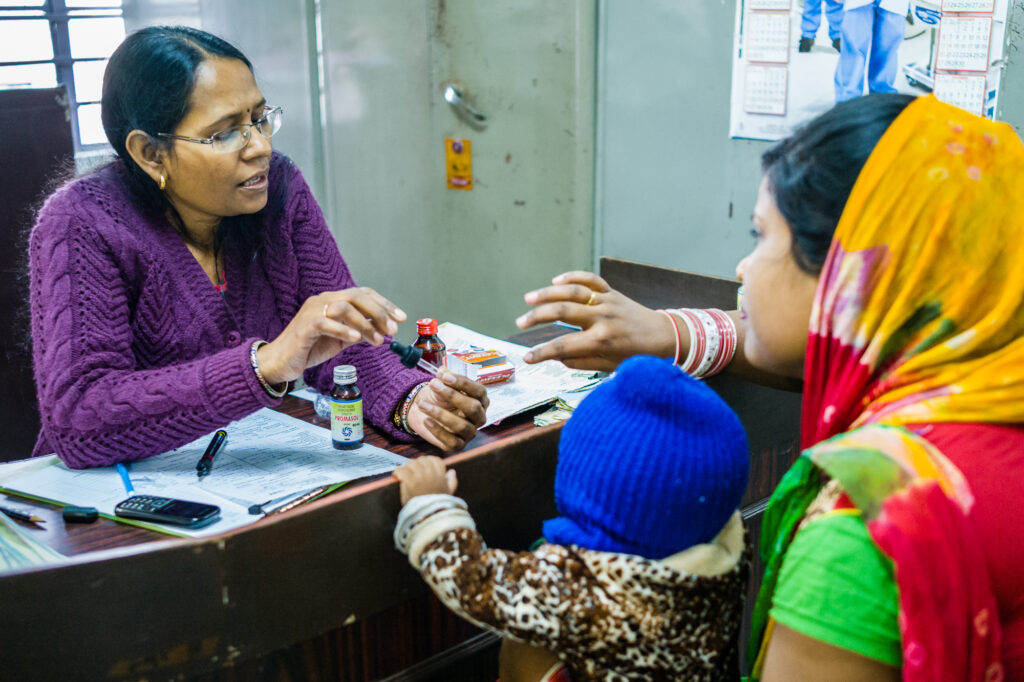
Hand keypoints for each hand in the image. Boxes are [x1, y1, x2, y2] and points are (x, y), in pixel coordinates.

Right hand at [257, 288, 405, 384]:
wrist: (281, 362)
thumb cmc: (309, 348)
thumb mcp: (341, 339)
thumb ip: (359, 331)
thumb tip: (383, 329)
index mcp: (333, 301)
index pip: (363, 294)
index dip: (384, 304)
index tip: (401, 318)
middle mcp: (323, 301)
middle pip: (357, 296)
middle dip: (379, 312)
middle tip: (393, 329)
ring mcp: (313, 311)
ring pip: (344, 307)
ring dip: (366, 323)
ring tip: (378, 340)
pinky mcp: (304, 326)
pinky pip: (326, 322)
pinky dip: (343, 329)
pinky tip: (357, 338)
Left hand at [393, 455, 457, 504]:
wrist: (428, 517)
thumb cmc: (438, 507)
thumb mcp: (448, 494)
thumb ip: (452, 481)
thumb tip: (451, 471)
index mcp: (440, 474)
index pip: (434, 459)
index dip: (428, 462)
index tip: (423, 469)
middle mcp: (431, 472)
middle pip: (421, 460)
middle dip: (416, 465)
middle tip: (411, 473)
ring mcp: (420, 476)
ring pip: (410, 464)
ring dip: (406, 469)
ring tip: (404, 476)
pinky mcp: (409, 481)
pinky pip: (401, 470)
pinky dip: (397, 472)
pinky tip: (396, 476)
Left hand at [406, 371, 488, 451]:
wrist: (424, 412)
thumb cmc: (438, 397)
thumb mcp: (442, 385)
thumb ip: (444, 378)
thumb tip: (443, 372)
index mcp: (480, 400)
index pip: (479, 391)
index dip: (462, 382)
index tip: (444, 375)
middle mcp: (479, 417)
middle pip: (473, 407)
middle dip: (452, 395)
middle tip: (433, 385)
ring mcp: (470, 432)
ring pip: (462, 426)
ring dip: (440, 414)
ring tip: (423, 405)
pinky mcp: (459, 445)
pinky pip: (453, 441)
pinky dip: (438, 431)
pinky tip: (426, 421)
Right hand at [514, 271, 675, 370]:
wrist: (664, 337)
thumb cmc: (636, 356)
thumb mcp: (609, 366)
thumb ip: (581, 362)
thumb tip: (556, 357)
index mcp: (601, 340)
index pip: (562, 347)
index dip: (541, 353)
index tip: (527, 358)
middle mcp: (602, 318)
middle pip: (562, 313)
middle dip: (537, 317)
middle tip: (520, 322)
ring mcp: (607, 302)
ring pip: (572, 292)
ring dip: (547, 294)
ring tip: (528, 299)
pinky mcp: (612, 292)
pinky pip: (589, 279)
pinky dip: (572, 277)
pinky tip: (555, 281)